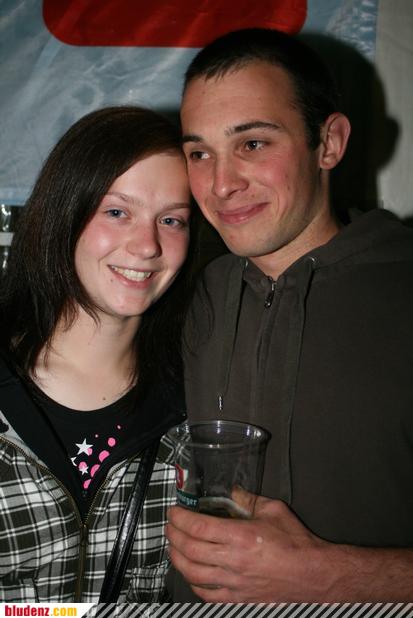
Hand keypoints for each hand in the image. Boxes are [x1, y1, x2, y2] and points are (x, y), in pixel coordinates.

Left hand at [166, 497, 333, 601]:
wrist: (313, 575)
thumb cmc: (297, 545)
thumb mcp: (273, 510)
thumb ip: (248, 499)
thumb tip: (232, 491)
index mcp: (241, 537)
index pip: (199, 527)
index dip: (181, 518)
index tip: (175, 511)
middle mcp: (234, 561)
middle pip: (190, 550)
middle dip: (174, 535)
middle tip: (171, 526)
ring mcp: (234, 584)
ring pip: (193, 574)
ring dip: (178, 559)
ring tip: (174, 547)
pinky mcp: (237, 600)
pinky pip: (206, 595)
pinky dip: (193, 583)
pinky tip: (191, 574)